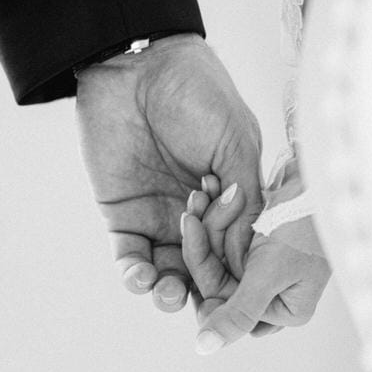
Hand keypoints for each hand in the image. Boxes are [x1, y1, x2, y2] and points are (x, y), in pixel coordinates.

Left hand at [75, 34, 261, 311]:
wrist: (139, 64)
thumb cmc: (198, 94)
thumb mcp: (237, 144)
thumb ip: (244, 201)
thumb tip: (250, 256)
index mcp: (233, 198)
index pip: (239, 251)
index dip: (239, 274)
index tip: (240, 291)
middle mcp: (198, 214)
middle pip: (204, 272)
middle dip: (204, 295)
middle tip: (203, 306)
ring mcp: (159, 216)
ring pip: (167, 272)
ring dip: (168, 293)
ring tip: (170, 294)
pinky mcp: (121, 214)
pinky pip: (129, 256)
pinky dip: (134, 274)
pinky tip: (141, 277)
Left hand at [181, 176, 330, 353]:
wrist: (324, 175)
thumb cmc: (307, 225)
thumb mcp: (269, 273)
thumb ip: (237, 313)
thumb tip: (204, 349)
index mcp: (285, 310)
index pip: (225, 305)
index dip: (203, 273)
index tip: (191, 234)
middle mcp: (275, 293)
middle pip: (218, 278)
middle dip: (205, 243)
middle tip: (192, 212)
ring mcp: (267, 266)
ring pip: (218, 254)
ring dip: (209, 223)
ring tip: (201, 193)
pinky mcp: (260, 239)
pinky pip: (225, 234)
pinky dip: (216, 214)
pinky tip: (207, 192)